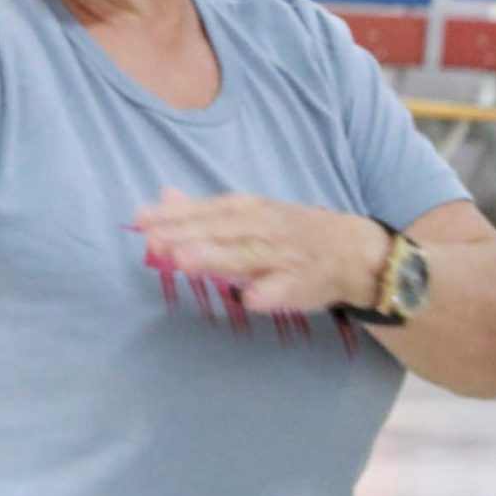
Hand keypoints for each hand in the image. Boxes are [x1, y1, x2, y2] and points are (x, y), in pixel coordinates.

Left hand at [134, 187, 390, 312]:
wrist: (355, 251)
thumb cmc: (290, 231)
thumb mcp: (249, 212)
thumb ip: (203, 210)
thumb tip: (162, 197)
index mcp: (249, 209)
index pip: (206, 210)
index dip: (173, 216)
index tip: (140, 220)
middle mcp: (264, 228)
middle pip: (221, 231)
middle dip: (187, 235)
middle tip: (153, 241)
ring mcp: (283, 256)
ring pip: (247, 257)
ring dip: (216, 258)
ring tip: (184, 261)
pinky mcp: (303, 285)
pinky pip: (284, 290)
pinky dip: (268, 294)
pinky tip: (247, 299)